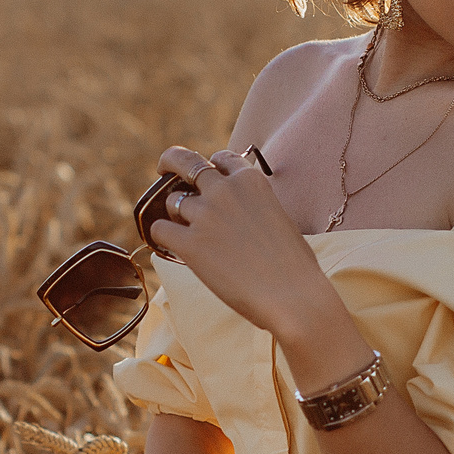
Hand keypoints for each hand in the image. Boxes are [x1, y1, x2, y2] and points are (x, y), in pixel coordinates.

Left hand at [147, 146, 353, 356]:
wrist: (292, 295)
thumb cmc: (295, 267)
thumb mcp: (280, 219)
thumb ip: (256, 207)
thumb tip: (241, 217)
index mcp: (251, 181)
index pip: (221, 158)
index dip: (211, 166)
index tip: (206, 176)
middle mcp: (225, 190)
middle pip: (184, 161)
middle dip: (171, 162)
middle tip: (163, 169)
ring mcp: (205, 215)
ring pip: (172, 201)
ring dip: (174, 214)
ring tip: (183, 230)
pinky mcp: (190, 243)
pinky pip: (159, 230)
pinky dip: (161, 237)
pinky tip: (172, 248)